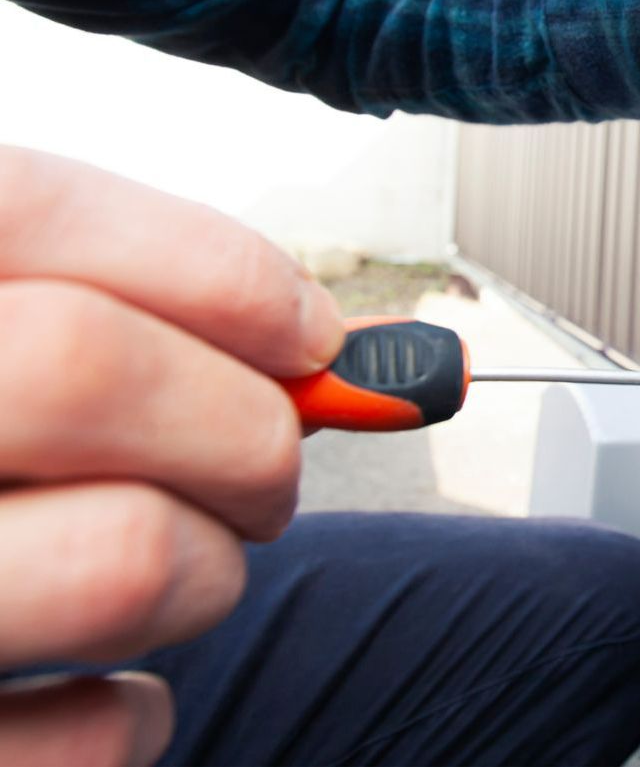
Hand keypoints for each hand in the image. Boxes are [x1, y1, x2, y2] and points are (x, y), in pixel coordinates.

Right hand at [0, 147, 341, 765]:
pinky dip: (133, 720)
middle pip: (83, 366)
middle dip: (242, 421)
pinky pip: (88, 740)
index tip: (312, 331)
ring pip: (122, 555)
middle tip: (269, 468)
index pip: (25, 211)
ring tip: (185, 572)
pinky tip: (102, 694)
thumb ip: (105, 321)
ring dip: (209, 569)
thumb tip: (324, 343)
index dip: (208, 266)